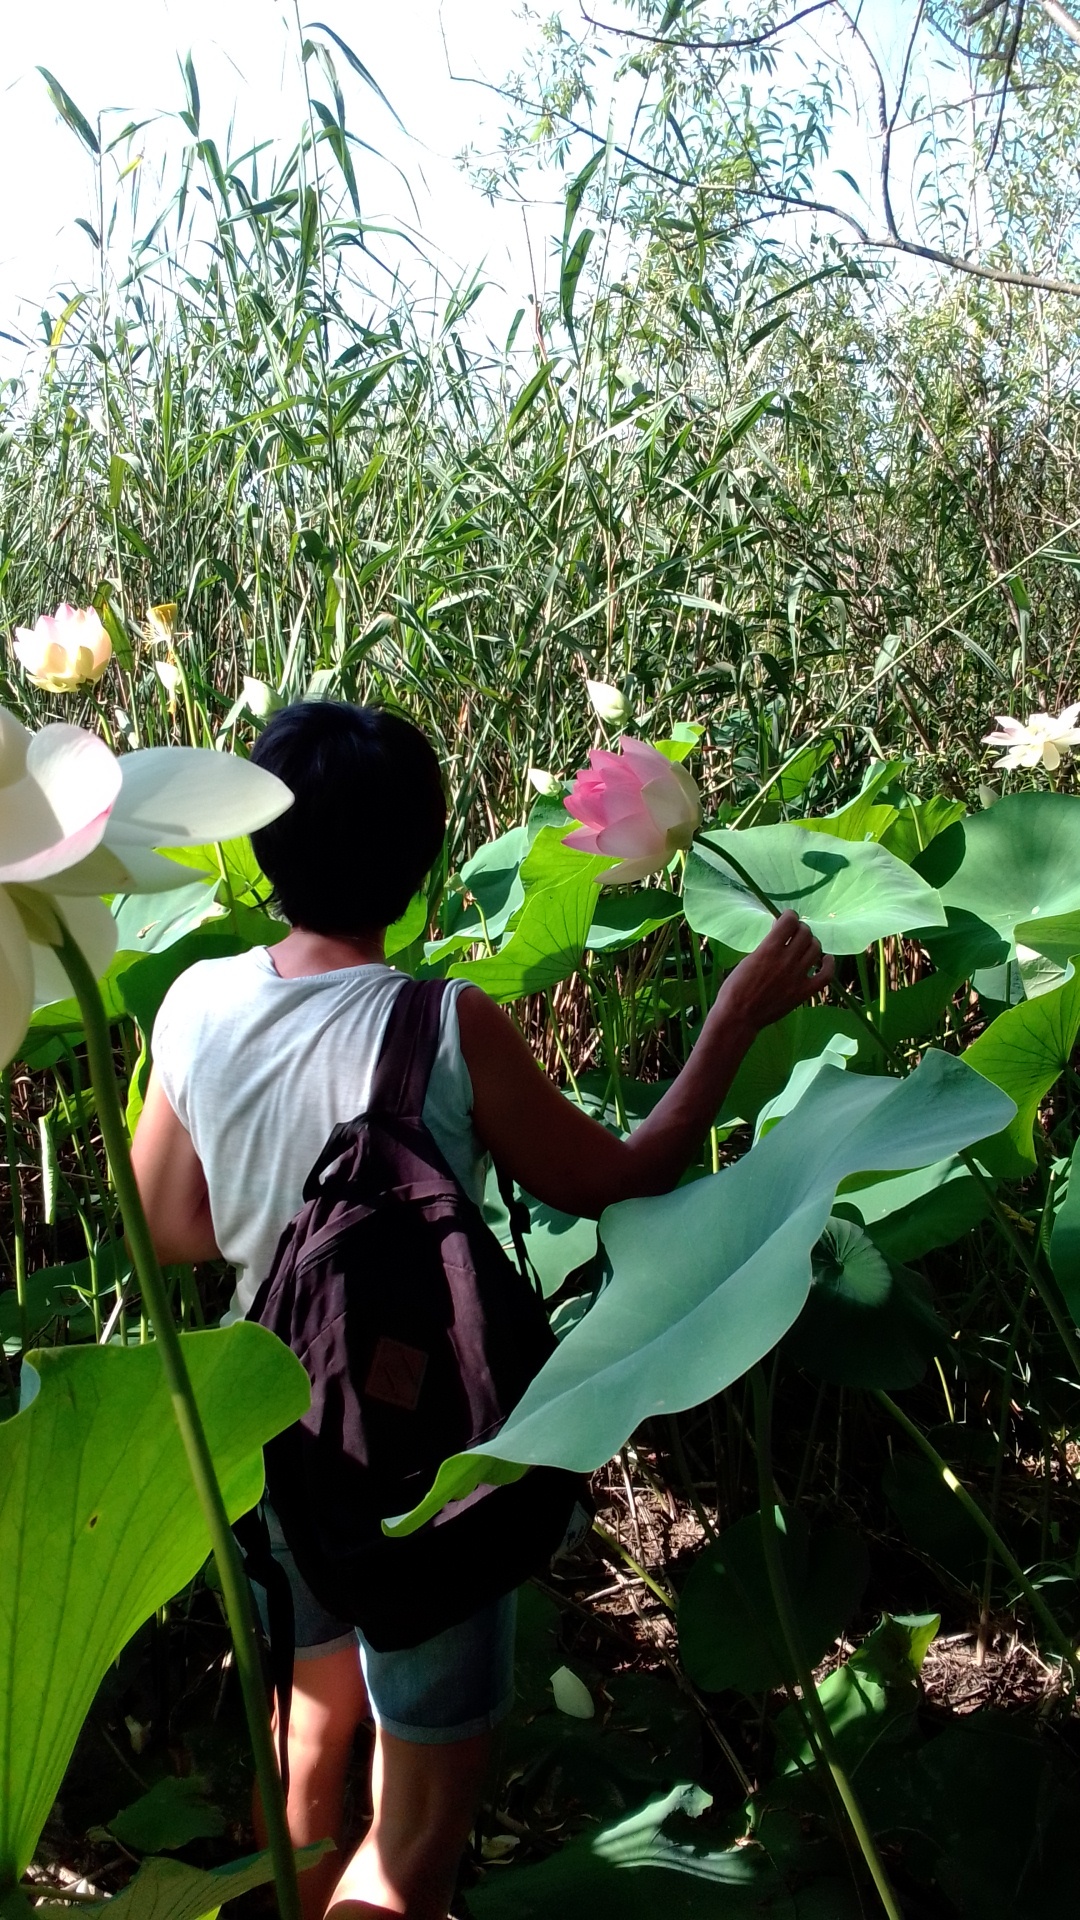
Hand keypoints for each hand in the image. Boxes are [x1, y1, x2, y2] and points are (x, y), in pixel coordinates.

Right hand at [714, 909, 834, 1035]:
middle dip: (800, 929)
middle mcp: (786, 960)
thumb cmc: (735, 988)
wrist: (739, 1016)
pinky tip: (825, 959)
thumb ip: (766, 947)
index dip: (789, 916)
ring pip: (816, 949)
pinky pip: (825, 975)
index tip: (786, 918)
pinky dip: (828, 964)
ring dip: (811, 943)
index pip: (789, 921)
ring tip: (805, 945)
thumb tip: (778, 935)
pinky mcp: (803, 992)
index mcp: (769, 949)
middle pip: (805, 933)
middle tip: (794, 933)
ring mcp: (797, 976)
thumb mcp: (748, 960)